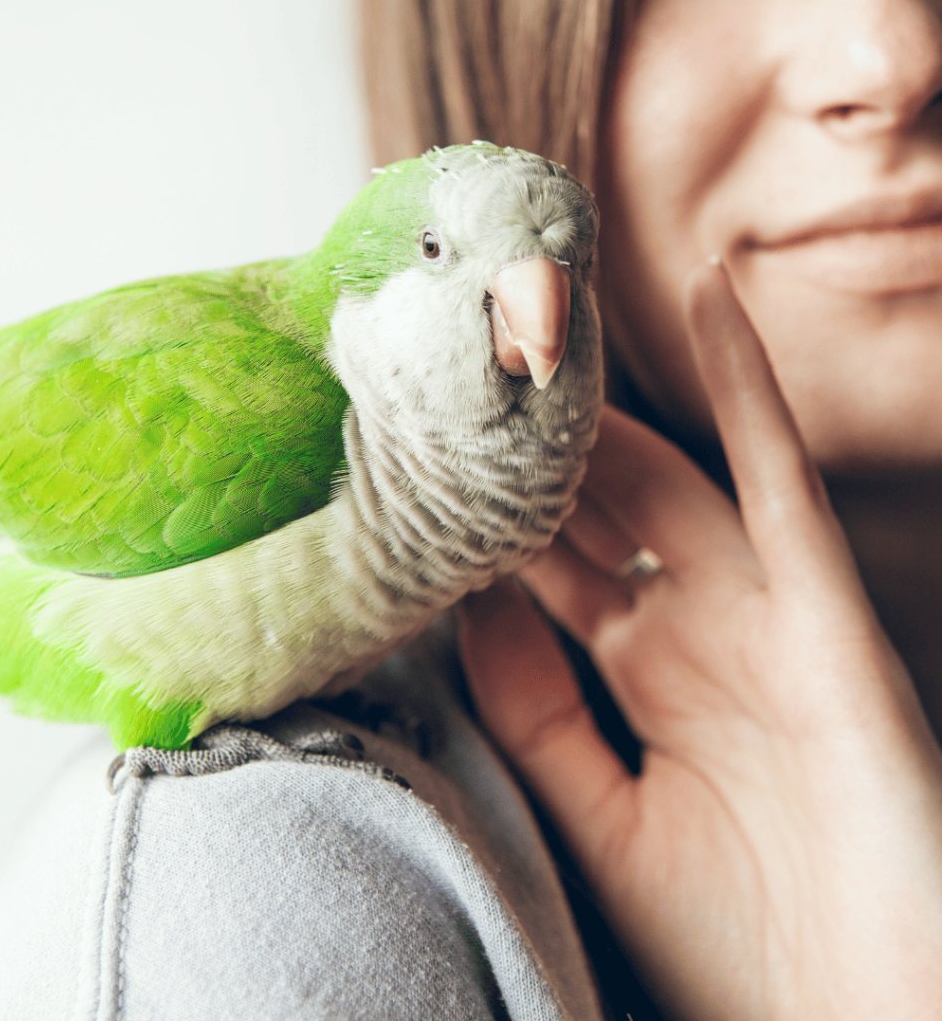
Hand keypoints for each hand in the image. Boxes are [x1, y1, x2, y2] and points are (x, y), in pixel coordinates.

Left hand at [459, 264, 941, 1020]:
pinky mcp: (828, 622)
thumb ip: (536, 717)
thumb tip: (466, 612)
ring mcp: (764, 617)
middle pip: (597, 510)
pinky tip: (715, 306)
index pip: (551, 568)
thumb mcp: (602, 821)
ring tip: (548, 310)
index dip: (492, 512)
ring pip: (674, 477)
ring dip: (612, 403)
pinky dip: (753, 395)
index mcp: (645, 679)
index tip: (424, 453)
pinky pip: (783, 486)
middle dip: (534, 446)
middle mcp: (698, 631)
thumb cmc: (741, 946)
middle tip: (467, 362)